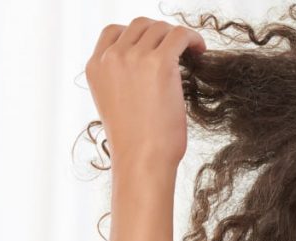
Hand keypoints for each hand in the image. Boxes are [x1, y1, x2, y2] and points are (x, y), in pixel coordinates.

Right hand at [85, 17, 206, 176]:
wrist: (141, 159)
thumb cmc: (135, 142)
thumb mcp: (116, 104)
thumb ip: (122, 79)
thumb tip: (147, 68)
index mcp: (95, 67)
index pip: (114, 32)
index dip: (139, 35)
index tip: (156, 48)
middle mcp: (111, 58)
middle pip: (140, 25)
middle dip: (161, 34)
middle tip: (178, 50)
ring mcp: (133, 58)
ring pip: (160, 28)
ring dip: (178, 37)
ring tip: (191, 52)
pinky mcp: (159, 63)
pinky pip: (180, 34)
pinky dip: (193, 38)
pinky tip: (200, 51)